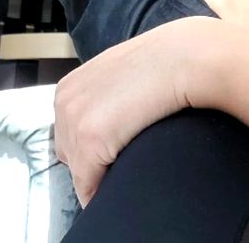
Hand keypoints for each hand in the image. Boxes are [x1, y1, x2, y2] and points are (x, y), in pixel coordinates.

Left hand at [54, 16, 221, 207]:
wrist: (183, 58)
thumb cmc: (163, 61)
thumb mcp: (124, 72)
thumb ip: (108, 92)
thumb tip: (113, 116)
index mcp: (70, 86)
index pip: (68, 132)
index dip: (94, 145)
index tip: (116, 148)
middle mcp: (64, 102)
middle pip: (69, 153)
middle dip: (93, 160)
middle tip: (125, 156)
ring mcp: (74, 121)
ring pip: (78, 172)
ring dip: (102, 175)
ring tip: (131, 163)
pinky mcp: (90, 141)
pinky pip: (88, 185)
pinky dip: (106, 190)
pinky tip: (125, 183)